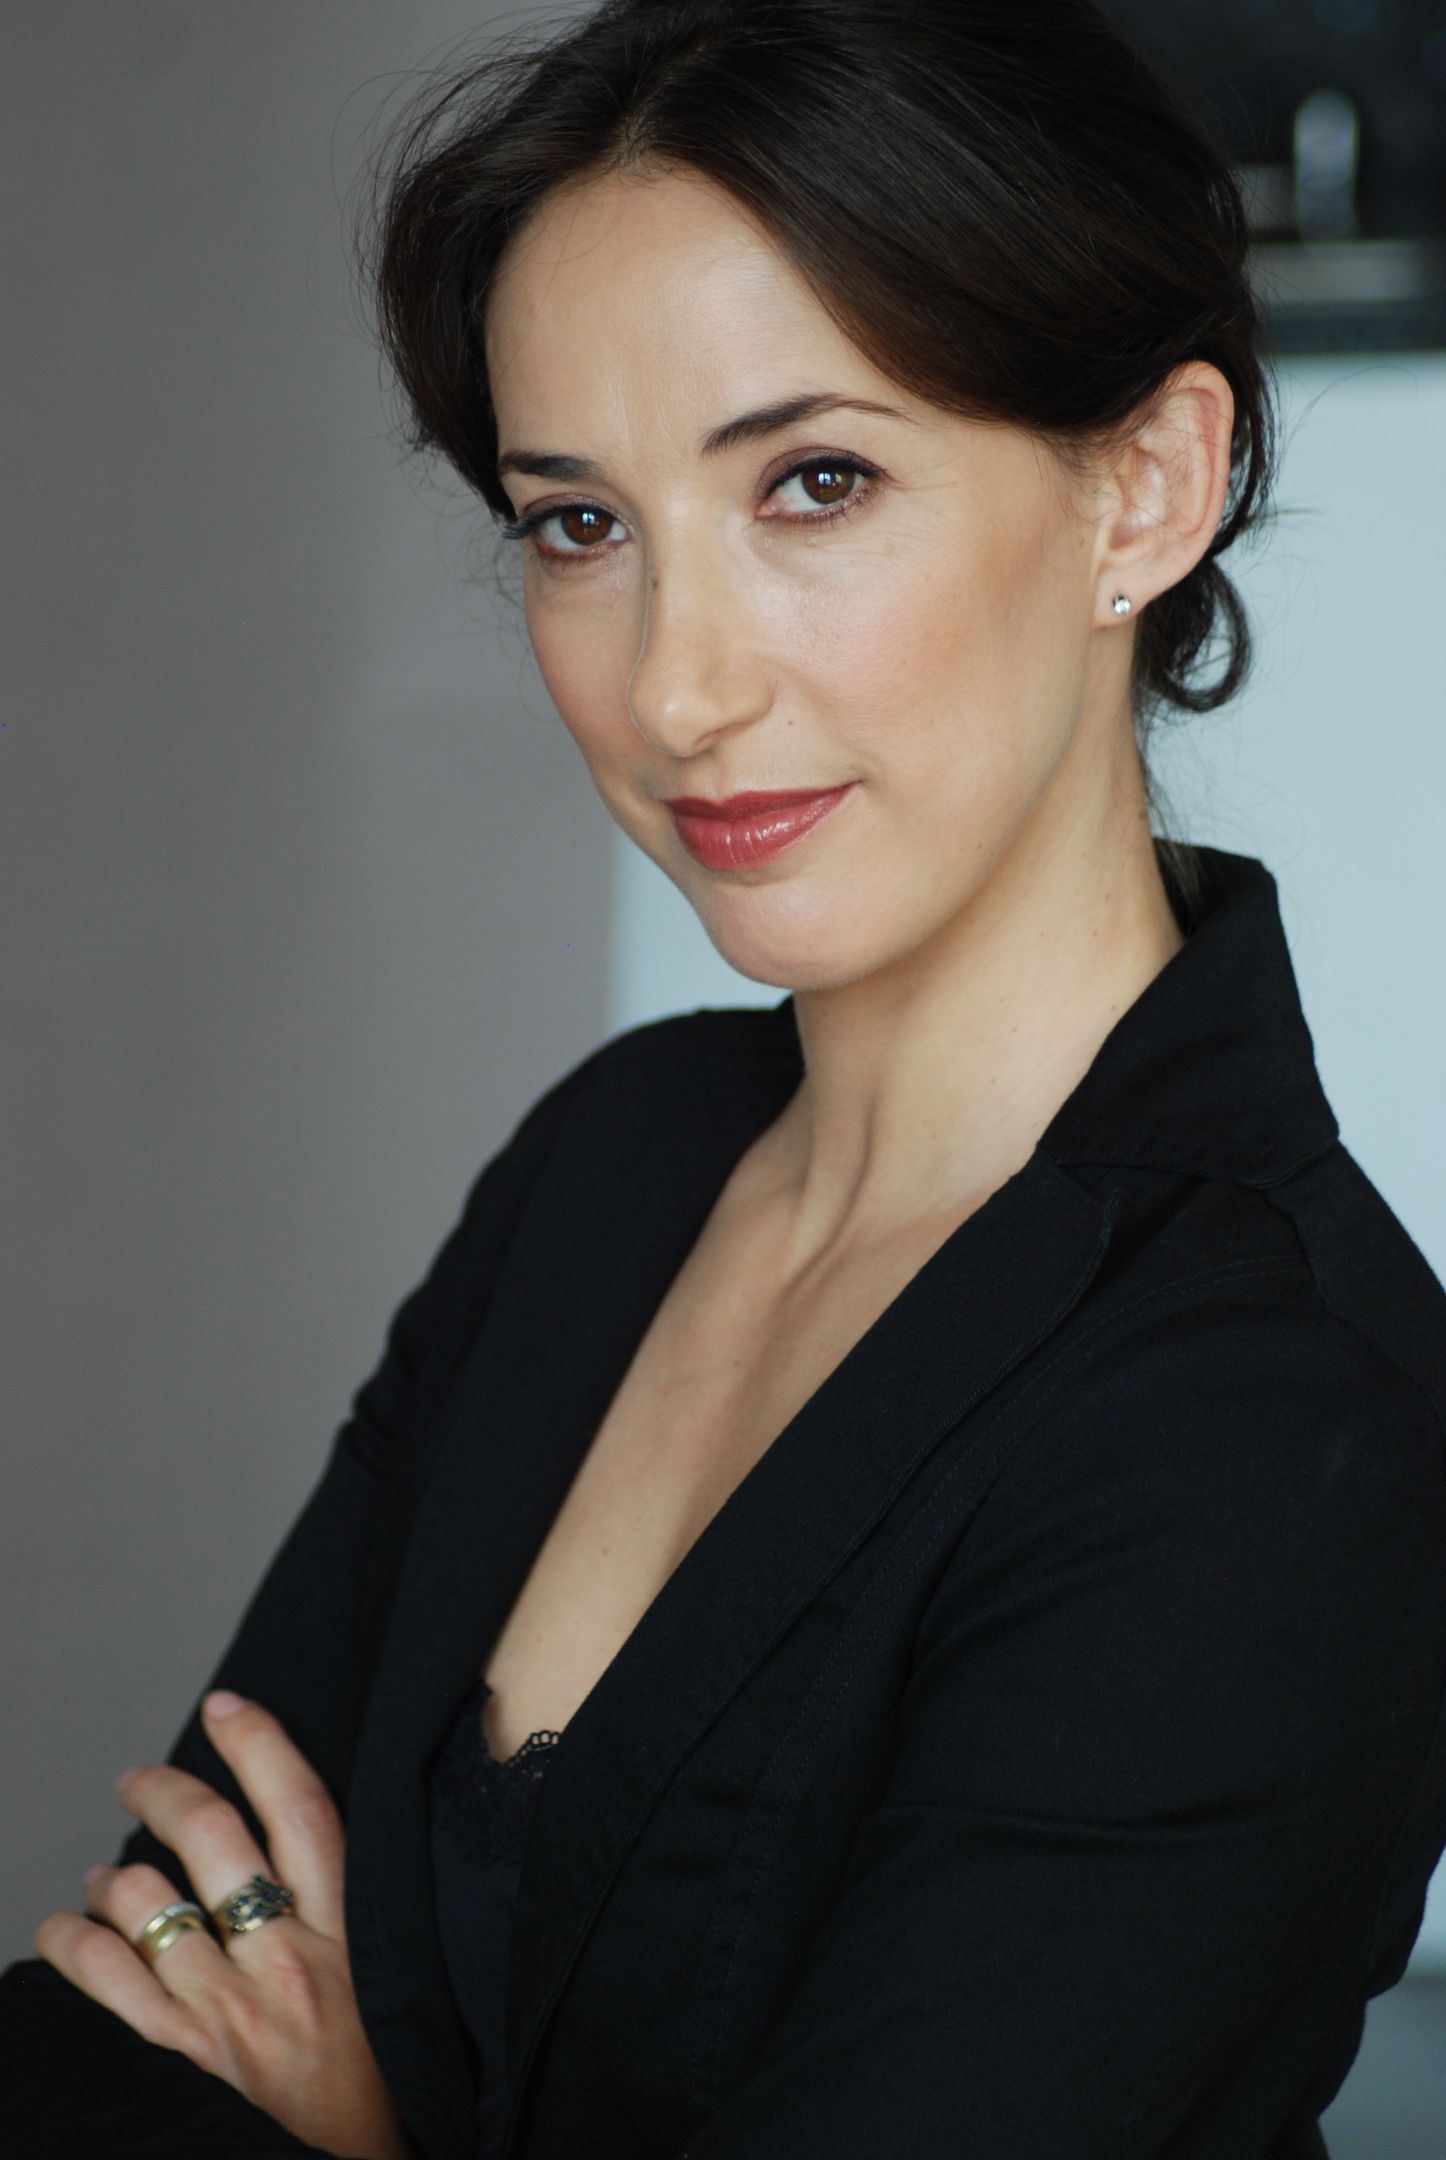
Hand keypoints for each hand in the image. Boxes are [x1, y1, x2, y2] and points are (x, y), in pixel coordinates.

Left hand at [33, 1691, 415, 2159]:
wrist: (370, 2155)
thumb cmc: (388, 2060)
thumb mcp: (394, 1961)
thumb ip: (350, 1898)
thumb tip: (293, 1829)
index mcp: (351, 1925)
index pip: (301, 1808)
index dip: (260, 1747)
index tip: (226, 1706)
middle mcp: (288, 1956)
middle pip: (212, 1841)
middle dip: (164, 1793)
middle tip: (139, 1779)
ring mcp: (232, 2007)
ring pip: (152, 1905)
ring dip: (117, 1876)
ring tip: (107, 1874)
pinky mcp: (193, 2055)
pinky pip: (114, 1987)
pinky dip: (77, 1946)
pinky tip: (65, 1928)